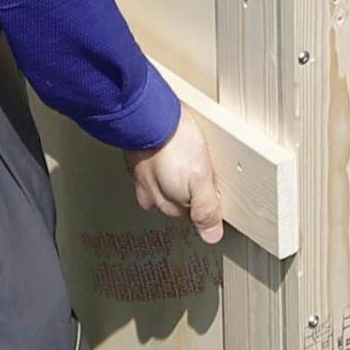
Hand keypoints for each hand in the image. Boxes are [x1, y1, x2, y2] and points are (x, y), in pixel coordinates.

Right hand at [132, 110, 227, 245]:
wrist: (146, 113)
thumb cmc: (172, 142)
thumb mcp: (199, 178)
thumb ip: (204, 208)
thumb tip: (211, 236)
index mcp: (167, 203)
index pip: (193, 212)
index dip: (207, 197)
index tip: (213, 183)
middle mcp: (150, 195)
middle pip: (178, 198)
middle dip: (191, 185)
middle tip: (202, 166)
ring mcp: (141, 176)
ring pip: (164, 181)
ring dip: (175, 170)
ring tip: (187, 153)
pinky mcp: (137, 156)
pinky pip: (155, 163)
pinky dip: (163, 156)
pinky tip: (173, 144)